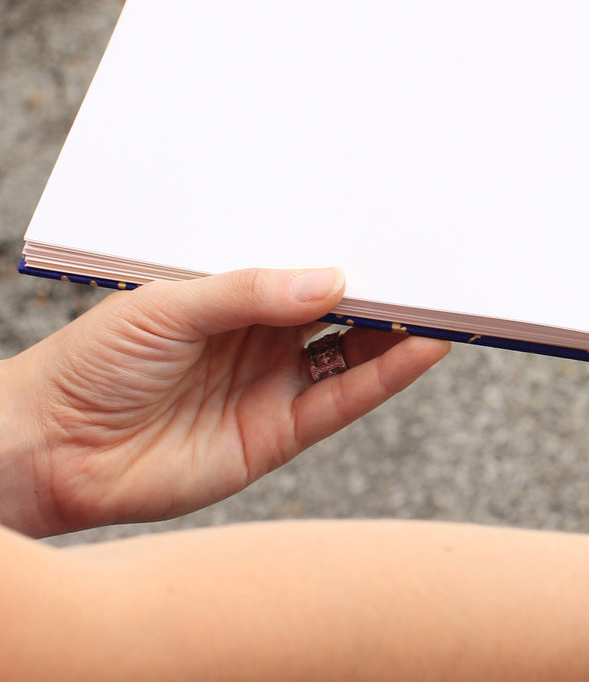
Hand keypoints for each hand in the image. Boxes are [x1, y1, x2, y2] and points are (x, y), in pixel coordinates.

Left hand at [0, 269, 449, 537]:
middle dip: (393, 289)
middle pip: (345, 311)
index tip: (402, 234)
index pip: (310, 271)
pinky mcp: (277, 435)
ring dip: (402, 332)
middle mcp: (264, 339)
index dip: (355, 254)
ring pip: (356, 353)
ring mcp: (274, 386)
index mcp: (237, 297)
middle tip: (442, 267)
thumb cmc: (92, 361)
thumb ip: (250, 293)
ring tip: (446, 304)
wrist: (48, 447)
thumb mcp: (169, 304)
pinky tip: (419, 348)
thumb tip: (334, 281)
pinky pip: (343, 400)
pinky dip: (386, 376)